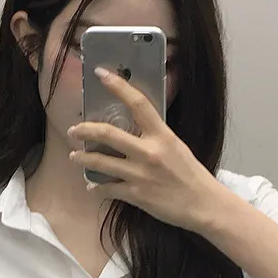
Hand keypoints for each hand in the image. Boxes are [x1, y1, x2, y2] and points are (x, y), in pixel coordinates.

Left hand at [67, 67, 228, 232]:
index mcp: (162, 135)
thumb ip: (155, 137)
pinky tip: (92, 186)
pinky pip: (108, 188)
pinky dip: (97, 187)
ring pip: (101, 162)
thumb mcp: (176, 147)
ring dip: (83, 158)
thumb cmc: (191, 175)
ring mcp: (140, 174)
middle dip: (85, 130)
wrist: (203, 204)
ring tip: (75, 156)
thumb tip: (134, 131)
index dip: (118, 86)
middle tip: (74, 129)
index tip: (101, 73)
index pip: (138, 103)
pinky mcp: (136, 194)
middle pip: (108, 134)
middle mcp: (149, 152)